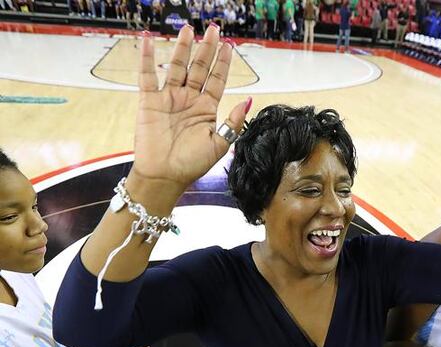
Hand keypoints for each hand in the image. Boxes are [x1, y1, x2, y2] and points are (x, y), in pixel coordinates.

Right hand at [132, 25, 250, 188]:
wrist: (165, 177)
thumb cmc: (192, 164)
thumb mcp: (220, 144)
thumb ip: (233, 122)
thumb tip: (247, 100)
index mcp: (206, 109)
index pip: (217, 80)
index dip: (223, 63)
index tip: (229, 45)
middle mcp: (189, 100)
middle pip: (199, 68)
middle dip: (207, 49)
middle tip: (213, 29)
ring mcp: (169, 99)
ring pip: (177, 67)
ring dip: (182, 48)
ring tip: (189, 29)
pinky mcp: (150, 102)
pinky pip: (147, 76)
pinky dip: (147, 58)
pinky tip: (148, 40)